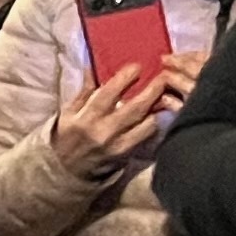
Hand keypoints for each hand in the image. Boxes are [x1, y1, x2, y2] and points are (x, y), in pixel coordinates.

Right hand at [55, 57, 180, 177]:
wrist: (67, 169)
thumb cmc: (67, 136)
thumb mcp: (69, 113)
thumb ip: (84, 92)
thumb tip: (93, 67)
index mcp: (86, 118)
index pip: (108, 94)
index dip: (124, 79)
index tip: (137, 66)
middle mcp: (103, 131)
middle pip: (135, 108)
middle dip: (152, 90)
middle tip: (165, 77)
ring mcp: (118, 144)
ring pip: (147, 123)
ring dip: (159, 107)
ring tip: (168, 94)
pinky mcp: (127, 154)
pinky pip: (147, 136)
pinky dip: (155, 123)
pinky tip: (160, 113)